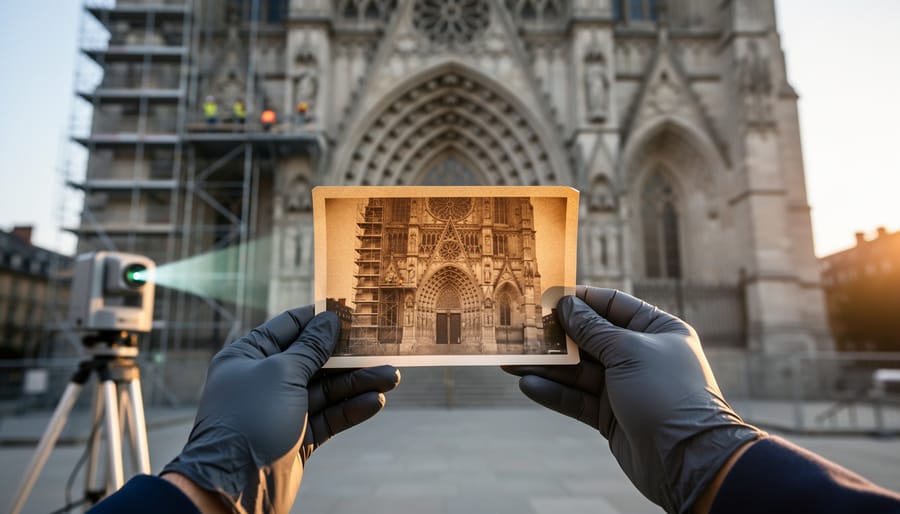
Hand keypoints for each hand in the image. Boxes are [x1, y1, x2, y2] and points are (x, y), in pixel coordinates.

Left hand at [162, 306, 400, 513]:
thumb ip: (310, 348)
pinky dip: (350, 409)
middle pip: (313, 359)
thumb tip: (329, 320)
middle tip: (381, 347)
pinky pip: (328, 417)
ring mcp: (281, 410)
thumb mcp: (281, 374)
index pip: (289, 327)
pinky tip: (375, 401)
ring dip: (358, 383)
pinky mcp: (296, 438)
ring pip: (326, 390)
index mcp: (247, 356)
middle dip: (348, 356)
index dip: (320, 318)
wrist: (233, 488)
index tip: (352, 309)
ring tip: (391, 376)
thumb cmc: (249, 421)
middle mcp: (264, 381)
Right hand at [504, 287, 763, 513]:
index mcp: (657, 331)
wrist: (687, 460)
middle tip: (521, 330)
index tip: (547, 297)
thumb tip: (565, 305)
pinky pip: (578, 399)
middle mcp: (640, 356)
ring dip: (547, 366)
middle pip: (590, 339)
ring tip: (511, 360)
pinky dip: (554, 392)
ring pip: (578, 371)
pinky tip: (528, 384)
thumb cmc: (667, 394)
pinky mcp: (610, 417)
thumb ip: (592, 329)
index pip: (613, 305)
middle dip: (556, 336)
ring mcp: (624, 387)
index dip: (580, 300)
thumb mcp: (628, 352)